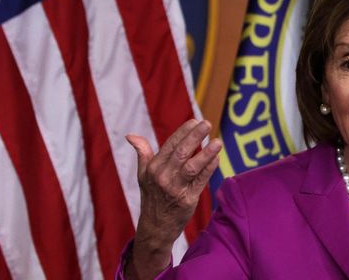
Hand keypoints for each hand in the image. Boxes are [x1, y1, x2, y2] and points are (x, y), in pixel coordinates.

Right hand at [124, 119, 221, 278]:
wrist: (156, 226)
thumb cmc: (152, 196)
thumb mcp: (143, 175)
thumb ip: (142, 153)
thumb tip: (130, 135)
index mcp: (153, 168)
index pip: (169, 145)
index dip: (182, 132)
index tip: (194, 121)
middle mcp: (163, 177)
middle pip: (181, 153)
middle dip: (195, 137)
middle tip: (207, 124)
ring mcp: (175, 189)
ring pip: (192, 167)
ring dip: (206, 154)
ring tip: (218, 142)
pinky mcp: (187, 200)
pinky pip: (200, 181)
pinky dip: (209, 169)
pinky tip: (217, 158)